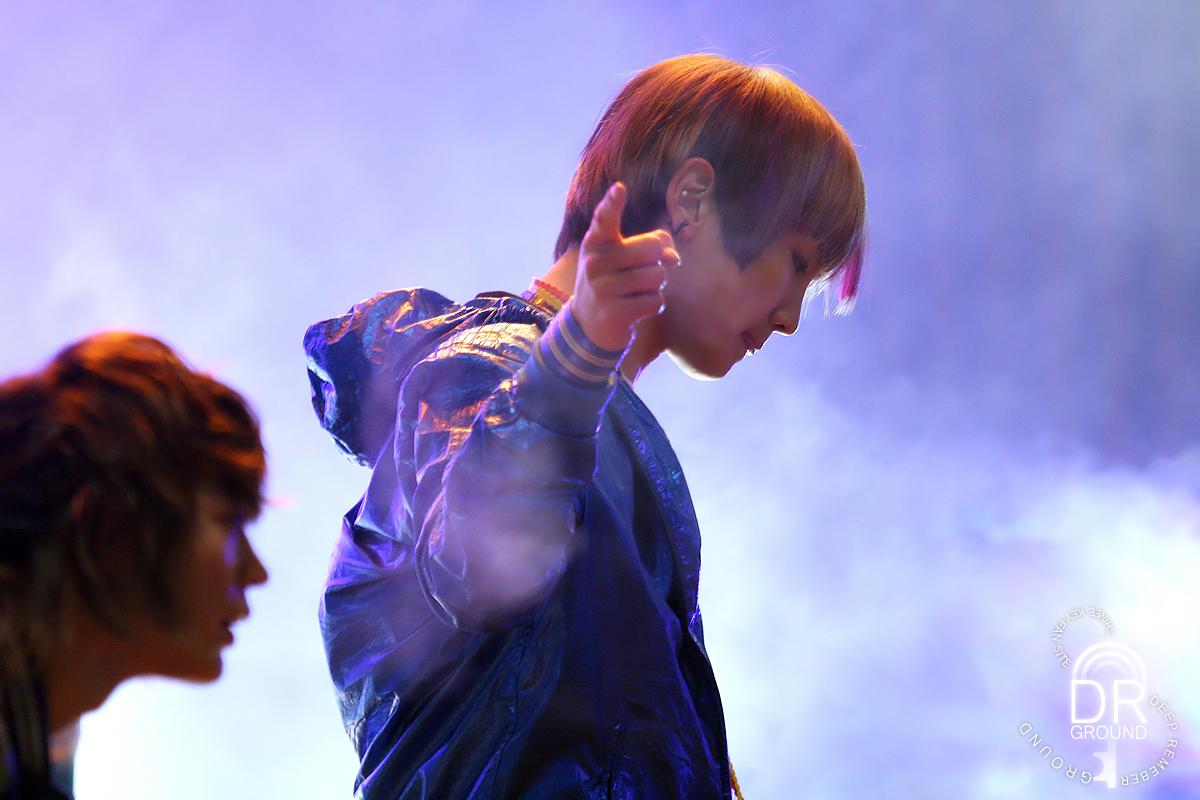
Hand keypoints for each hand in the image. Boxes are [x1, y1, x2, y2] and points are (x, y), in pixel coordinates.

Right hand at [571, 182, 677, 351]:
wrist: (588, 326)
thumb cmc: (613, 282)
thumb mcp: (623, 259)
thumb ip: (651, 247)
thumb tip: (674, 258)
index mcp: (596, 243)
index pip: (604, 219)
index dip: (612, 203)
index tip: (619, 188)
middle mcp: (595, 262)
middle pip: (652, 248)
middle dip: (658, 261)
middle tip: (643, 272)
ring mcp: (602, 288)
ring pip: (658, 276)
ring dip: (656, 286)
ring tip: (636, 292)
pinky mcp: (614, 312)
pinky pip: (656, 301)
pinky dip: (654, 306)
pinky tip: (636, 308)